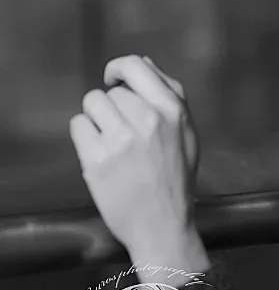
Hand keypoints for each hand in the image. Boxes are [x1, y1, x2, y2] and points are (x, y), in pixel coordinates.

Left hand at [68, 55, 207, 273]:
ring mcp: (121, 139)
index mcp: (173, 111)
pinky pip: (78, 126)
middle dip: (113, 107)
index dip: (119, 68)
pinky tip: (100, 154)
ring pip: (92, 104)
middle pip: (112, 91)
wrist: (163, 225)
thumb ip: (170, 97)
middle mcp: (148, 120)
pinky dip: (85, 137)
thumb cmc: (176, 180)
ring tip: (111, 142)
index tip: (113, 79)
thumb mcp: (188, 134)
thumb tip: (146, 64)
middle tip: (123, 132)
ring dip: (97, 119)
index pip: (135, 66)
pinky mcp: (97, 158)